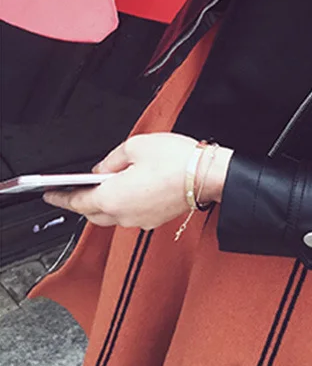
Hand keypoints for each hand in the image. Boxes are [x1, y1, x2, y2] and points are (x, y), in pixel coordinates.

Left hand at [43, 134, 231, 229]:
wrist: (207, 175)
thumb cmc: (177, 160)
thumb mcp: (136, 145)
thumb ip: (112, 159)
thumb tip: (102, 169)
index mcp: (112, 197)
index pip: (77, 201)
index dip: (60, 197)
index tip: (50, 194)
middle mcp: (123, 215)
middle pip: (92, 213)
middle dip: (81, 202)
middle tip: (75, 190)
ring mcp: (140, 220)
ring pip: (112, 216)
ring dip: (104, 204)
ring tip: (108, 184)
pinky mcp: (155, 219)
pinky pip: (131, 214)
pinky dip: (125, 204)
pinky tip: (132, 189)